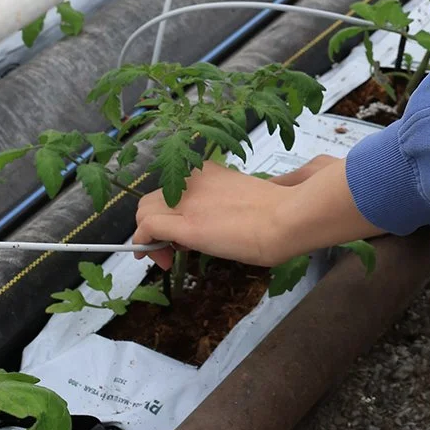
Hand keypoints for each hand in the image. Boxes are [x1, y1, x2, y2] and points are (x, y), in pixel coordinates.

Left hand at [132, 155, 386, 270]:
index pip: (175, 189)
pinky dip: (141, 243)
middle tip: (171, 252)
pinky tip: (150, 256)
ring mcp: (187, 202)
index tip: (182, 235)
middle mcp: (194, 181)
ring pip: (144, 212)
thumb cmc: (283, 210)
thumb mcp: (252, 198)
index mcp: (211, 172)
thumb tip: (237, 213)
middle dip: (155, 226)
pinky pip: (147, 229)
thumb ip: (233, 201)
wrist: (289, 218)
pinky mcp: (184, 225)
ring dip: (148, 236)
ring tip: (166, 257)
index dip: (172, 212)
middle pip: (154, 200)